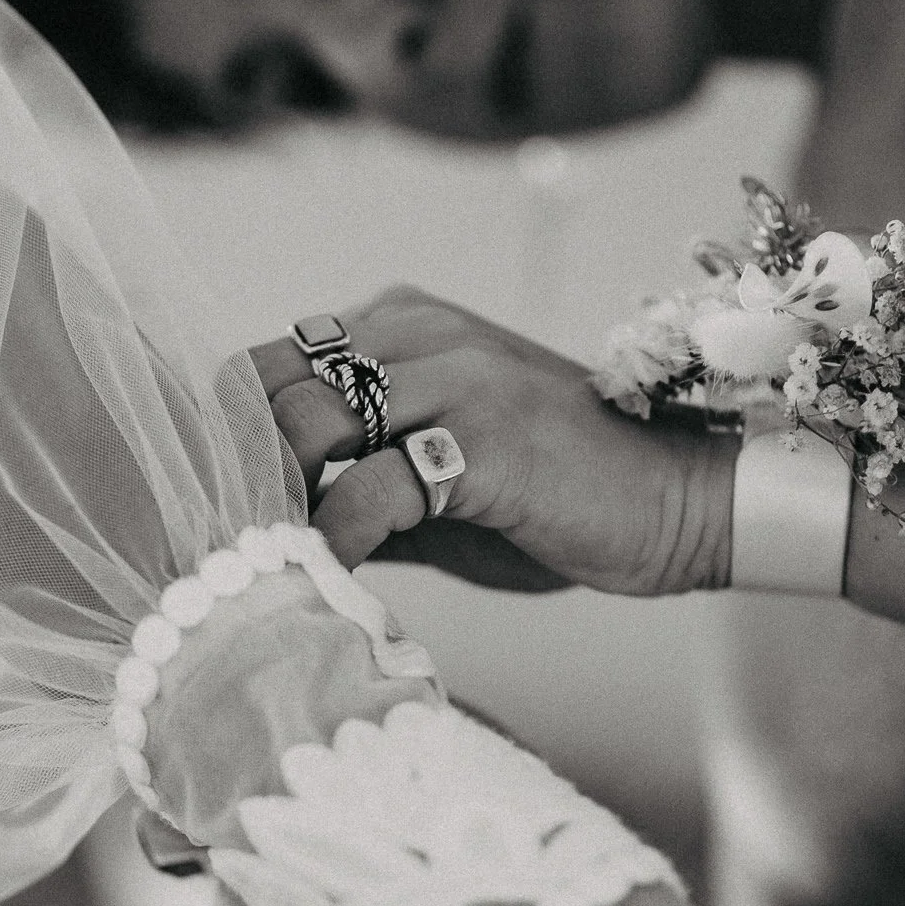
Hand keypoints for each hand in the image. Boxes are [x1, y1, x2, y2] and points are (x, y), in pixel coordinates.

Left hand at [252, 287, 736, 593]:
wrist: (677, 504)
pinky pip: (370, 488)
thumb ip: (355, 486)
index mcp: (401, 325)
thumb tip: (265, 530)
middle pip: (270, 388)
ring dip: (278, 505)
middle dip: (242, 474)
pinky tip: (334, 580)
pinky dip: (334, 542)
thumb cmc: (555, 499)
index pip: (268, 365)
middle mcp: (418, 332)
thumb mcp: (435, 483)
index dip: (234, 442)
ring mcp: (455, 378)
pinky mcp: (484, 440)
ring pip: (307, 426)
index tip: (227, 516)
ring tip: (276, 568)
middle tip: (240, 549)